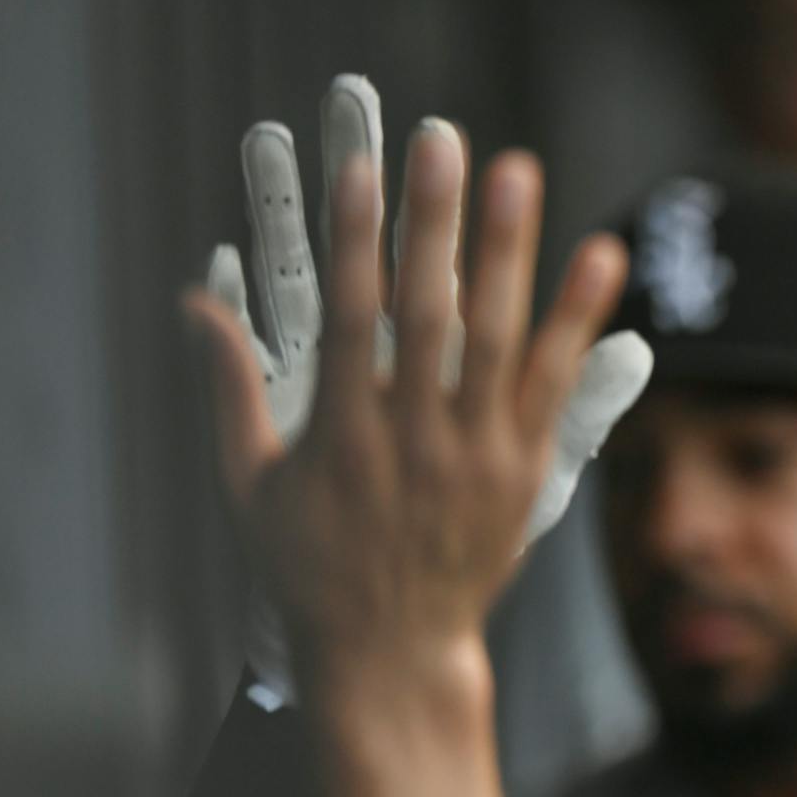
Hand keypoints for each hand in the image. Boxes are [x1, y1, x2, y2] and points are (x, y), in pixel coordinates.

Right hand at [206, 76, 651, 704]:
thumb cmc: (310, 570)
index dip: (354, 238)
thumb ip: (229, 392)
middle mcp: (414, 438)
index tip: (358, 168)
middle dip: (434, 222)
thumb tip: (195, 303)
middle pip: (428, 312)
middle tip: (443, 141)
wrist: (391, 654)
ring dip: (510, 251)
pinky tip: (601, 257)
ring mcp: (476, 455)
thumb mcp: (250, 488)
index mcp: (343, 435)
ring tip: (520, 172)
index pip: (349, 316)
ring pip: (498, 338)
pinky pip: (558, 387)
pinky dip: (581, 322)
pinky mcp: (524, 473)